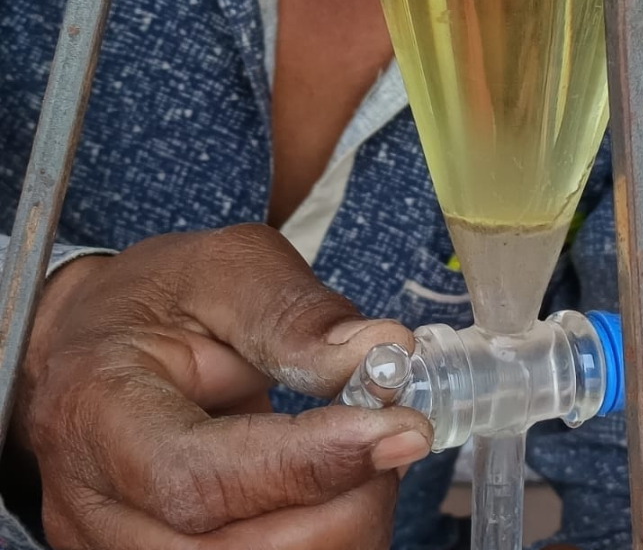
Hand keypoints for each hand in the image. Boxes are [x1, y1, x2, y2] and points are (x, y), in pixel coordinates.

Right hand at [14, 224, 432, 549]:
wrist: (103, 339)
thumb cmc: (162, 298)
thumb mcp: (231, 268)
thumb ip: (298, 314)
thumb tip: (383, 350)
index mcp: (98, 410)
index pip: (201, 477)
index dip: (312, 464)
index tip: (401, 429)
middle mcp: (92, 504)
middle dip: (345, 501)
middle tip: (391, 432)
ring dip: (339, 523)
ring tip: (362, 452)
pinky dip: (318, 536)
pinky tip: (333, 487)